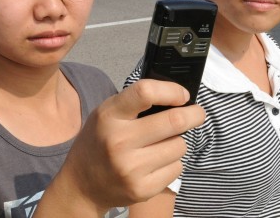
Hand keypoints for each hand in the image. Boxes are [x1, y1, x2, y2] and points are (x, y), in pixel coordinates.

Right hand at [36, 80, 204, 216]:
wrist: (82, 184)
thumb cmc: (100, 140)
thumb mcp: (107, 113)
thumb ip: (135, 103)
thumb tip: (176, 97)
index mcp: (109, 116)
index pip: (145, 93)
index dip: (171, 91)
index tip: (183, 94)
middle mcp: (119, 141)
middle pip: (174, 121)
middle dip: (193, 115)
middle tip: (197, 113)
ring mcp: (131, 168)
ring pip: (179, 146)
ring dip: (177, 142)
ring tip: (160, 144)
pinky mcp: (142, 189)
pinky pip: (176, 168)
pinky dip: (172, 163)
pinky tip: (155, 163)